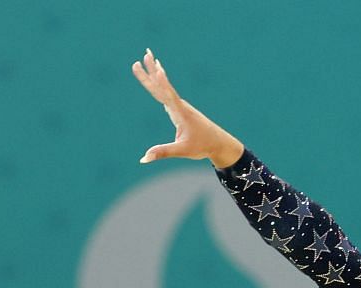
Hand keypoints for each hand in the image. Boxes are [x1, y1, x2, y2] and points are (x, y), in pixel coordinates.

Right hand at [131, 49, 243, 168]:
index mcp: (180, 112)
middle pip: (162, 86)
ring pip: (164, 87)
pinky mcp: (179, 109)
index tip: (155, 68)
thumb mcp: (181, 150)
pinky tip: (158, 75)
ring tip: (148, 57)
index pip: (167, 94)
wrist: (218, 143)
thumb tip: (143, 158)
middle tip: (144, 55)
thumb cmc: (202, 146)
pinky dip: (160, 82)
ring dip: (155, 72)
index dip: (161, 82)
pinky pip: (166, 93)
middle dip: (152, 71)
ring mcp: (180, 106)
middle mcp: (180, 105)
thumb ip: (162, 152)